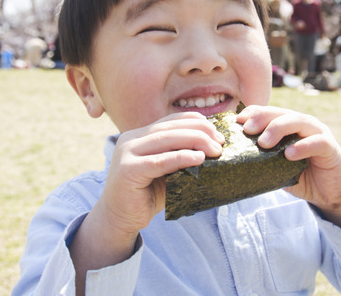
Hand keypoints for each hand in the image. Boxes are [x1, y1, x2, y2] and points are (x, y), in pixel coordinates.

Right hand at [94, 112, 223, 237]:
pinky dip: (182, 158)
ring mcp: (127, 152)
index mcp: (139, 136)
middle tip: (220, 142)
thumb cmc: (147, 197)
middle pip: (171, 128)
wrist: (120, 219)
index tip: (216, 132)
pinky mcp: (128, 170)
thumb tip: (212, 149)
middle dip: (200, 131)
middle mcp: (131, 139)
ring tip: (216, 150)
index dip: (195, 121)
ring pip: (167, 140)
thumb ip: (180, 158)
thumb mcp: (167, 173)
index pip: (171, 121)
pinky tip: (199, 158)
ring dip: (196, 142)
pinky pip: (160, 161)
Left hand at [236, 105, 340, 212]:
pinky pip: (318, 142)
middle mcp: (303, 125)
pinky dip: (303, 146)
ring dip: (279, 129)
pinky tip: (289, 154)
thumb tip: (232, 159)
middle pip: (281, 113)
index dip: (253, 113)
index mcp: (289, 125)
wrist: (328, 193)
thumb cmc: (301, 176)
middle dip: (262, 118)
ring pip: (299, 121)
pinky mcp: (332, 148)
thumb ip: (261, 159)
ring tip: (264, 142)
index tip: (237, 121)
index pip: (269, 112)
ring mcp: (319, 134)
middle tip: (247, 130)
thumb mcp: (276, 166)